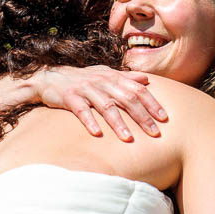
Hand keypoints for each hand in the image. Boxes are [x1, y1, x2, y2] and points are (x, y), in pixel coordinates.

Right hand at [32, 65, 167, 140]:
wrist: (51, 78)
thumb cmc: (83, 79)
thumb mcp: (105, 74)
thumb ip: (126, 77)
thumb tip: (147, 80)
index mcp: (113, 77)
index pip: (138, 89)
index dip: (152, 103)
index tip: (164, 118)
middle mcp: (102, 82)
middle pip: (127, 99)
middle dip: (142, 116)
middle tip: (154, 133)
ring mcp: (86, 89)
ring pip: (106, 106)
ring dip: (118, 123)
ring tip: (128, 139)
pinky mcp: (70, 97)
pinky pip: (82, 111)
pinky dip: (90, 121)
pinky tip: (97, 133)